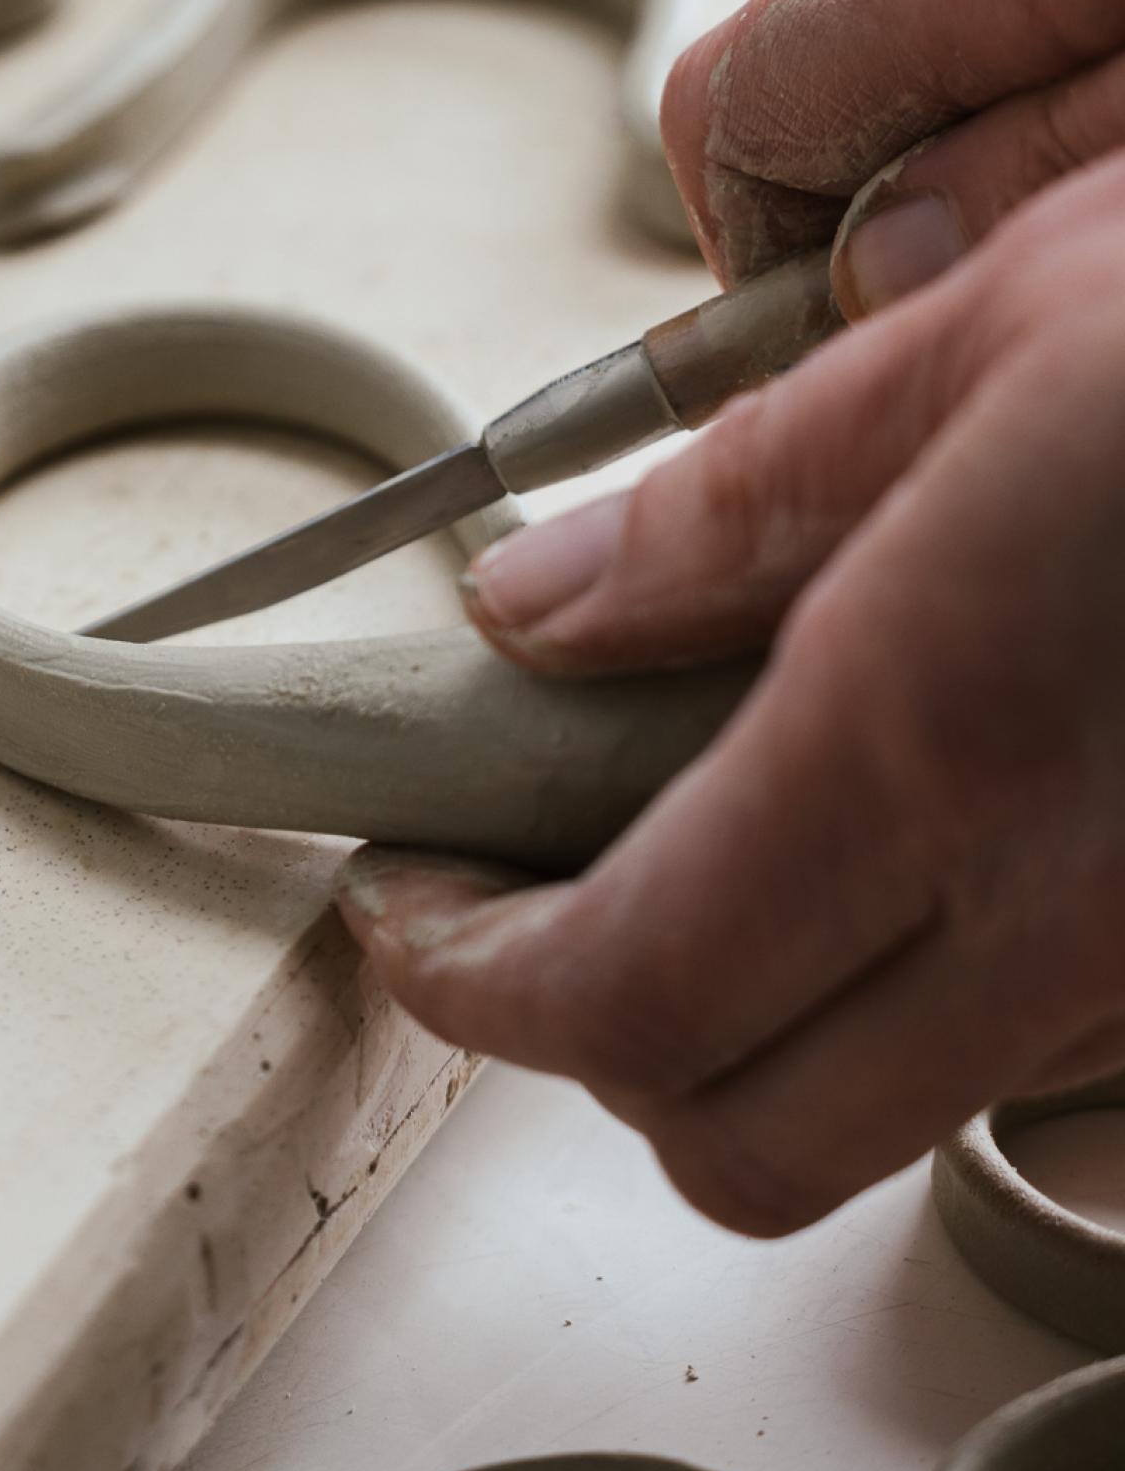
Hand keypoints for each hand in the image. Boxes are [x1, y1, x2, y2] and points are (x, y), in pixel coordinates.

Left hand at [336, 156, 1124, 1238]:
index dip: (467, 983)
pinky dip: (950, 995)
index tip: (412, 906)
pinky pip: (1066, 1073)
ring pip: (900, 1113)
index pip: (620, 997)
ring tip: (735, 829)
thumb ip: (730, 509)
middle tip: (535, 881)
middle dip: (594, 1038)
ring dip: (770, 1018)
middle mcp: (1078, 912)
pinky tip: (953, 828)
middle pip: (736, 1138)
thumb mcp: (976, 331)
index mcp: (943, 739)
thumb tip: (534, 605)